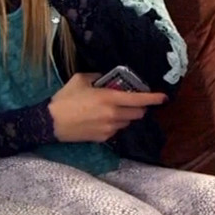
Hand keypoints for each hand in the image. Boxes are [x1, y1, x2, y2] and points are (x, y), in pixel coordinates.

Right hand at [48, 73, 167, 142]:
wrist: (50, 122)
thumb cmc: (65, 98)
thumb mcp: (81, 79)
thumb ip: (98, 76)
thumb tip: (107, 77)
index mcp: (109, 98)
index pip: (139, 99)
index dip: (154, 98)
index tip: (164, 97)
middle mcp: (113, 114)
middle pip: (138, 113)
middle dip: (139, 107)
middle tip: (131, 100)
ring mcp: (109, 128)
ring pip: (128, 122)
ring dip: (126, 115)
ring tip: (112, 109)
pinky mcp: (103, 138)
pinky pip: (117, 130)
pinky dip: (115, 124)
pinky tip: (102, 119)